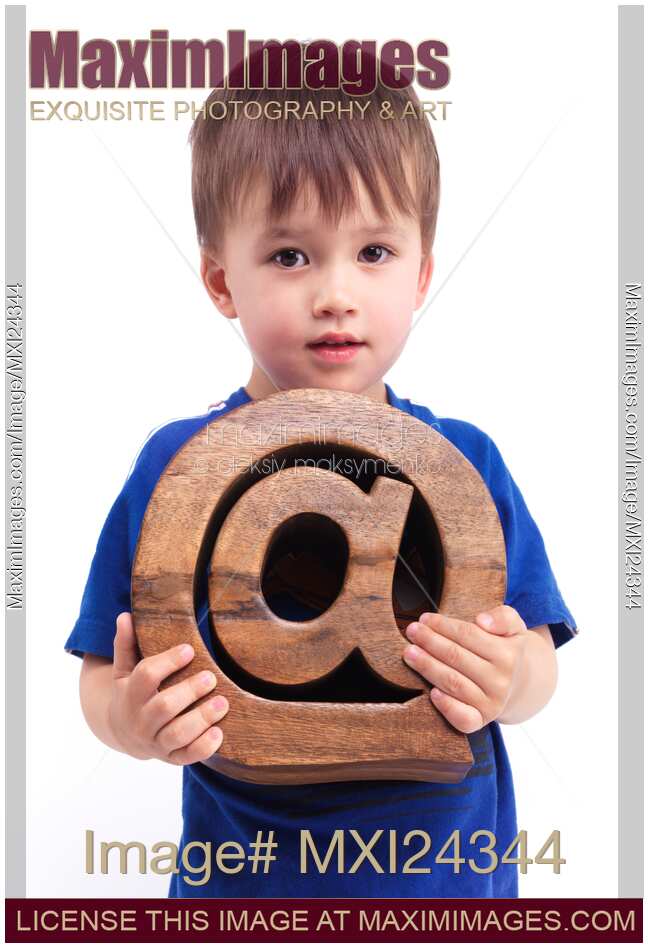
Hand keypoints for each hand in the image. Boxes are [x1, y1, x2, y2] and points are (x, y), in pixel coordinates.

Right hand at [107, 612, 228, 764]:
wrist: (122, 733)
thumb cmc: (130, 693)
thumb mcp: (124, 670)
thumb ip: (125, 645)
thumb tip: (125, 616)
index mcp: (130, 694)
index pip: (146, 676)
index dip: (167, 662)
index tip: (189, 649)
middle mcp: (141, 720)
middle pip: (163, 706)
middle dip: (189, 691)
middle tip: (211, 677)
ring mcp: (155, 742)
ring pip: (177, 734)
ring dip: (201, 719)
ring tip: (222, 703)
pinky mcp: (170, 757)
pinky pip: (187, 756)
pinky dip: (203, 748)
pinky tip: (219, 733)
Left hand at [402, 605, 532, 732]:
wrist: (524, 686)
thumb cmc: (508, 651)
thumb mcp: (514, 628)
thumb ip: (502, 618)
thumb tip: (482, 621)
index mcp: (508, 655)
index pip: (468, 635)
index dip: (444, 626)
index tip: (425, 618)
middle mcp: (500, 681)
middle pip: (456, 657)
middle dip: (430, 642)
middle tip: (412, 631)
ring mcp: (491, 704)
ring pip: (453, 683)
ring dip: (428, 667)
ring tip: (409, 653)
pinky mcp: (481, 721)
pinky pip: (463, 718)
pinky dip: (446, 707)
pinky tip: (431, 693)